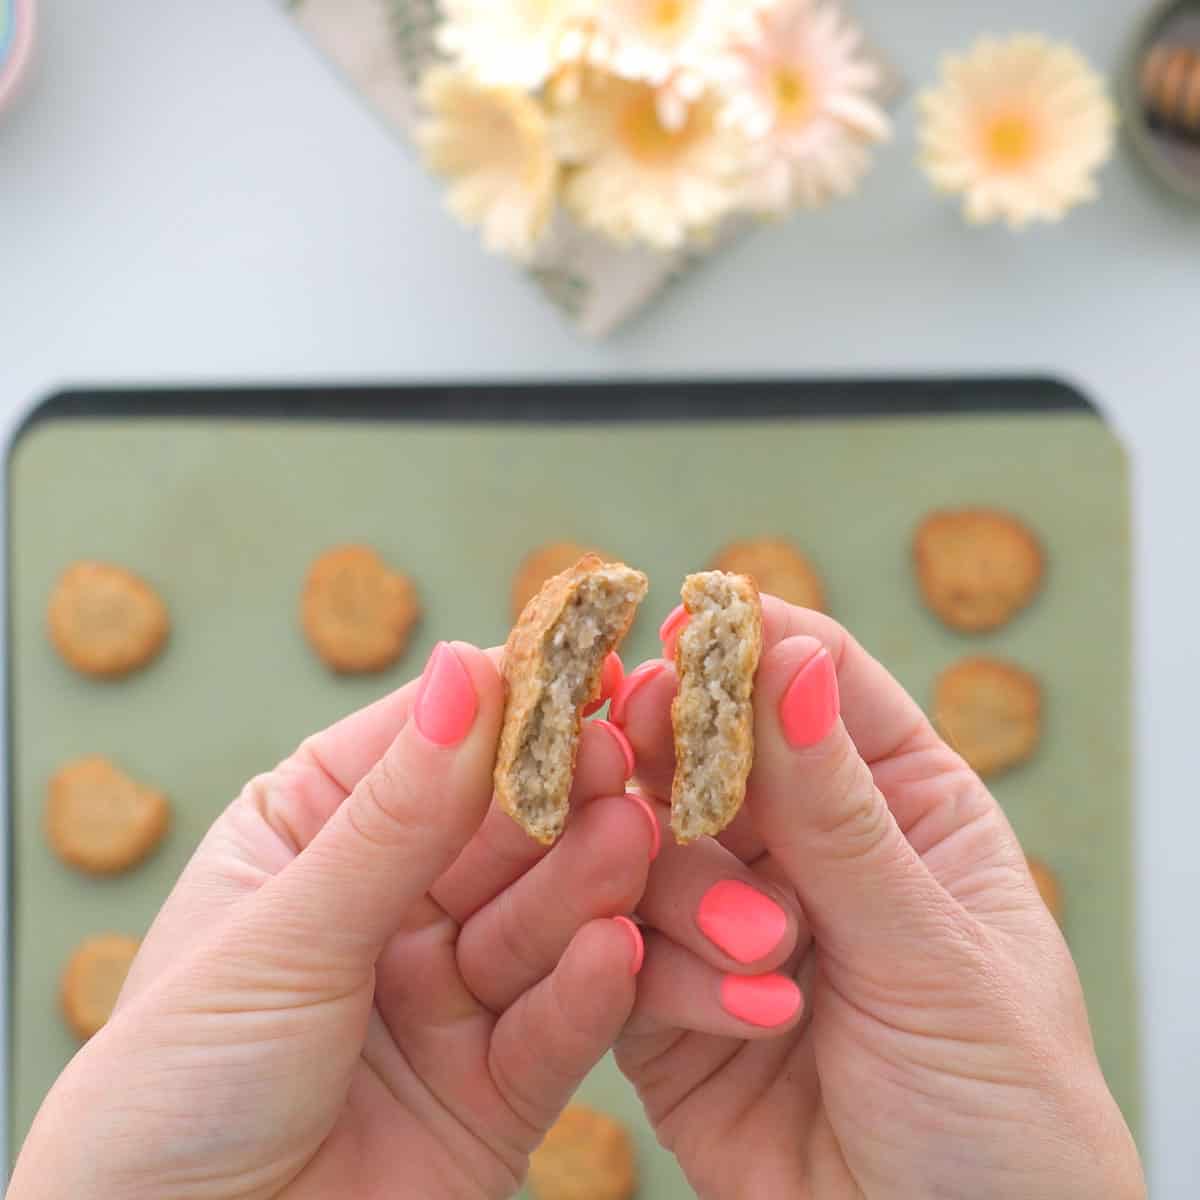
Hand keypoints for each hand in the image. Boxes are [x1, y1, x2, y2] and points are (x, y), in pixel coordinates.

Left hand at [10, 643, 655, 1199]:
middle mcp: (392, 902)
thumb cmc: (172, 1092)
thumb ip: (394, 818)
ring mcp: (448, 993)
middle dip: (564, 800)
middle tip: (624, 761)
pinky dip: (589, 993)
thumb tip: (467, 670)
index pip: (430, 748)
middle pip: (502, 833)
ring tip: (634, 842)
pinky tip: (617, 954)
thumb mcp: (281, 936)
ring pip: (541, 922)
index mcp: (318, 831)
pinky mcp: (497, 1088)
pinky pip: (554, 1028)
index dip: (506, 708)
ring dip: (591, 886)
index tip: (584, 666)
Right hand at [611, 599, 1144, 1199]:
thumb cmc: (1001, 1113)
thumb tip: (785, 663)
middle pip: (713, 747)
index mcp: (901, 801)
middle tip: (644, 753)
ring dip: (687, 887)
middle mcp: (806, 844)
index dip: (750, 649)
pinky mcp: (664, 996)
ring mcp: (729, 916)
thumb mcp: (933, 954)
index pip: (816, 684)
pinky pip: (624, 942)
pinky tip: (726, 1009)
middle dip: (682, 753)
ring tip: (762, 958)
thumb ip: (839, 817)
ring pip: (654, 840)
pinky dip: (651, 960)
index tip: (685, 631)